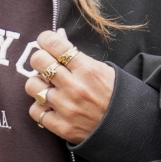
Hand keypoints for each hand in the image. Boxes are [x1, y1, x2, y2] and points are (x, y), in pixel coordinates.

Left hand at [24, 28, 113, 144]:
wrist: (128, 128)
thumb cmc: (115, 95)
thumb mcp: (102, 68)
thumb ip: (76, 54)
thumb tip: (57, 34)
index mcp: (87, 69)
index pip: (53, 44)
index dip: (45, 39)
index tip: (46, 42)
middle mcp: (75, 87)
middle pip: (38, 61)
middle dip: (39, 60)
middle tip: (46, 65)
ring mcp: (67, 108)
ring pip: (32, 86)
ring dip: (38, 84)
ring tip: (48, 87)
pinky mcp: (62, 127)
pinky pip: (35, 111)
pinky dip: (41, 107)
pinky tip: (51, 106)